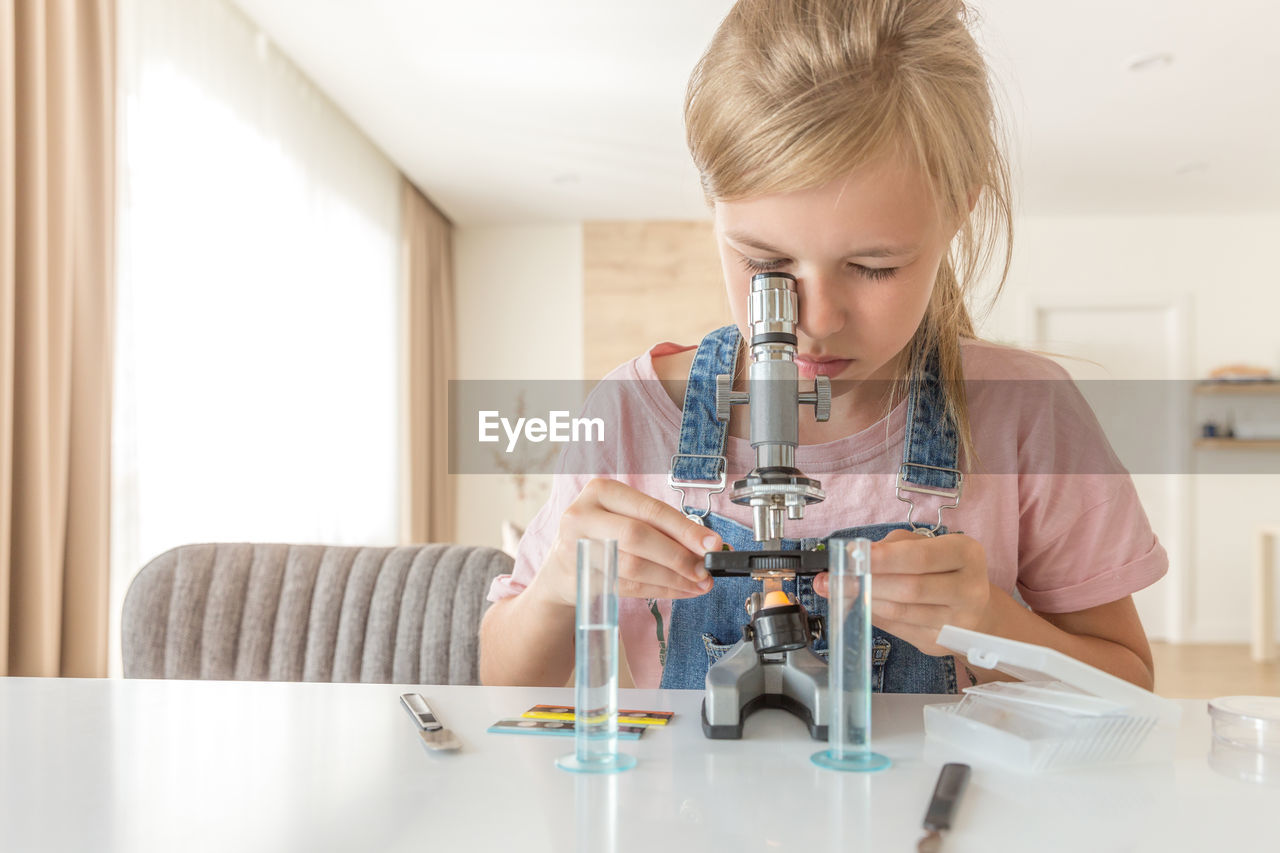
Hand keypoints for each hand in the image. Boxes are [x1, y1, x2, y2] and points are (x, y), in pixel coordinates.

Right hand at [529, 478, 717, 606]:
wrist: (563, 566)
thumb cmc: (603, 534)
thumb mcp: (626, 516)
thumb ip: (662, 527)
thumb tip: (705, 545)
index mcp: (602, 491)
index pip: (650, 510)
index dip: (684, 528)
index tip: (712, 544)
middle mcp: (584, 514)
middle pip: (639, 536)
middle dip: (678, 556)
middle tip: (704, 569)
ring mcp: (577, 547)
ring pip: (634, 566)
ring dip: (673, 578)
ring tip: (698, 584)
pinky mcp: (580, 577)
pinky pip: (628, 587)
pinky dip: (660, 590)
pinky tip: (679, 590)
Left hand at [812, 529, 990, 655]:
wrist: (975, 609)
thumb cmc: (942, 569)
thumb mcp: (927, 545)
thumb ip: (893, 546)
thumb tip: (854, 556)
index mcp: (967, 554)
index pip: (920, 557)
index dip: (884, 558)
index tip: (851, 555)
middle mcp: (970, 589)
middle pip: (910, 589)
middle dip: (866, 582)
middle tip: (832, 578)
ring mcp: (958, 622)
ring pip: (901, 612)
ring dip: (864, 601)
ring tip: (836, 590)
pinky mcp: (942, 644)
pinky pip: (899, 630)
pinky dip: (874, 616)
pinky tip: (858, 606)